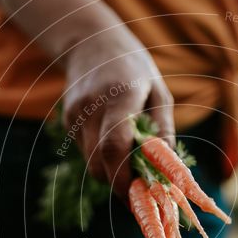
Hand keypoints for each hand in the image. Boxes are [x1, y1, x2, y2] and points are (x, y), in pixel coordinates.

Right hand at [63, 30, 173, 196]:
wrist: (90, 41)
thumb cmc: (133, 67)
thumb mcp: (159, 91)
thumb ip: (163, 129)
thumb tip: (169, 168)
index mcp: (120, 96)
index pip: (115, 146)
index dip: (125, 178)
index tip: (140, 195)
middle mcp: (92, 107)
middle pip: (100, 163)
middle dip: (120, 185)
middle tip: (142, 192)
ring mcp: (75, 114)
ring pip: (91, 163)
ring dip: (112, 174)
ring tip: (133, 171)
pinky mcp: (68, 120)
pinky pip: (86, 153)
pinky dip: (103, 160)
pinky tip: (116, 150)